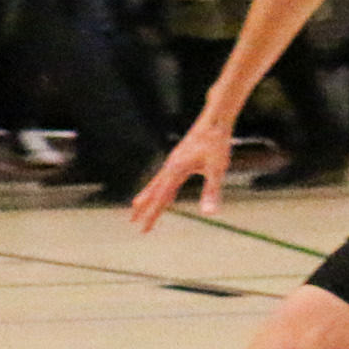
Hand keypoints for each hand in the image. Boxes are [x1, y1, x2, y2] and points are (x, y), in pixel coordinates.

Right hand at [128, 116, 232, 230]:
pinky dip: (158, 187)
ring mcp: (173, 162)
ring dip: (147, 196)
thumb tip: (210, 213)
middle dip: (143, 207)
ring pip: (156, 183)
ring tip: (137, 206)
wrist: (214, 119)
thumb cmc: (217, 142)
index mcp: (176, 170)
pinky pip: (164, 177)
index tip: (143, 229)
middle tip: (131, 221)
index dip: (152, 215)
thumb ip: (211, 192)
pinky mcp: (178, 158)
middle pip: (153, 191)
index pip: (161, 199)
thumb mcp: (217, 169)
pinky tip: (162, 190)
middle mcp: (170, 166)